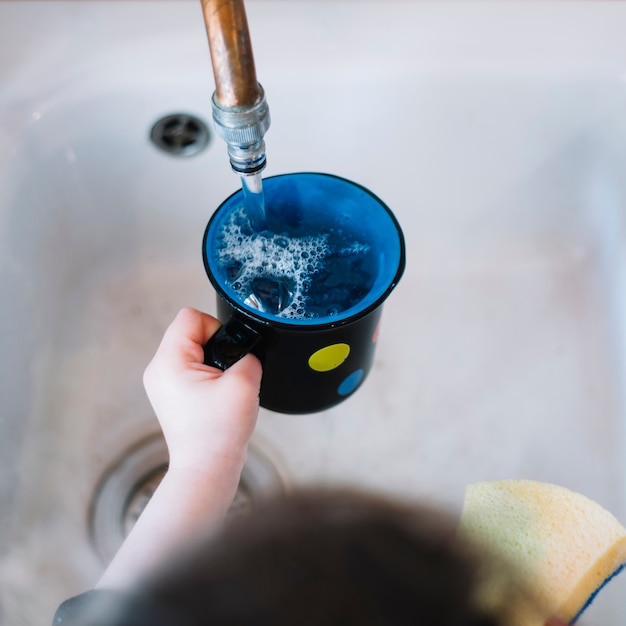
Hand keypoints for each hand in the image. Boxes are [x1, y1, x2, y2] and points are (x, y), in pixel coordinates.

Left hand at [143, 307, 262, 474]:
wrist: (207, 469)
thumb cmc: (217, 434)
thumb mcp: (244, 382)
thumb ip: (249, 355)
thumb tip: (246, 353)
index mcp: (169, 361)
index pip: (190, 316)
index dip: (217, 327)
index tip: (228, 352)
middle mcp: (159, 370)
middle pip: (190, 332)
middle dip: (216, 347)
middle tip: (226, 374)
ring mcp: (162, 384)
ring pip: (192, 351)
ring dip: (213, 363)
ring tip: (222, 388)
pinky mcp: (171, 395)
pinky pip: (191, 369)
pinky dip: (208, 376)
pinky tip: (217, 397)